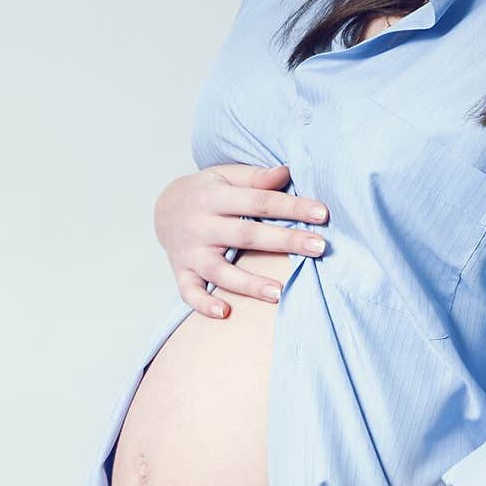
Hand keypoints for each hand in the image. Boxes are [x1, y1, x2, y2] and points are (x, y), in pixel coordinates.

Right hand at [153, 163, 329, 317]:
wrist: (162, 209)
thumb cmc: (206, 192)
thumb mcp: (225, 175)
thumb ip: (255, 177)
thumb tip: (286, 173)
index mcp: (214, 196)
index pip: (259, 201)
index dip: (292, 206)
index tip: (322, 214)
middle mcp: (201, 225)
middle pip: (246, 235)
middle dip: (284, 240)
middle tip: (319, 247)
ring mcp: (190, 252)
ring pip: (220, 270)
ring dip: (249, 283)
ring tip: (280, 292)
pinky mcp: (181, 272)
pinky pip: (189, 292)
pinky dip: (203, 304)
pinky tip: (225, 312)